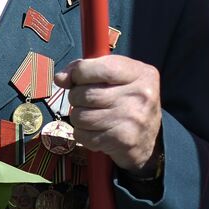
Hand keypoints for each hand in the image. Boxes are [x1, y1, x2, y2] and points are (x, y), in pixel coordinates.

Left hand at [55, 56, 162, 175]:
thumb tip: (61, 78)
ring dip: (78, 117)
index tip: (74, 78)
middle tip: (86, 101)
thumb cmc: (126, 101)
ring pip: (80, 116)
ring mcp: (133, 119)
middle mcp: (140, 95)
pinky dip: (83, 134)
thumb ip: (87, 69)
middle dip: (76, 98)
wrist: (147, 140)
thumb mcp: (116, 77)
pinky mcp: (122, 140)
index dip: (78, 72)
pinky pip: (83, 135)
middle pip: (85, 94)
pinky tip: (97, 131)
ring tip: (92, 116)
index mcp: (141, 74)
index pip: (101, 68)